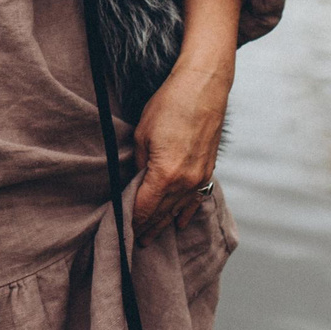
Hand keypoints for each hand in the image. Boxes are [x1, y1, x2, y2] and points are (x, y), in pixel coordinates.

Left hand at [129, 0, 239, 240]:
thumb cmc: (170, 104)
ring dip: (164, 222)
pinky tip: (180, 222)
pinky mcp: (208, 169)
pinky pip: (196, 199)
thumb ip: (140, 163)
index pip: (144, 208)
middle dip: (147, 227)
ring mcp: (200, 177)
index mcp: (165, 174)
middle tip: (135, 243)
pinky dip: (186, 212)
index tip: (123, 232)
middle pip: (162, 213)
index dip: (132, 221)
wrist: (204, 86)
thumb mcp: (143, 133)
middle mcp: (185, 182)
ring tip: (151, 237)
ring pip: (178, 209)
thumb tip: (137, 180)